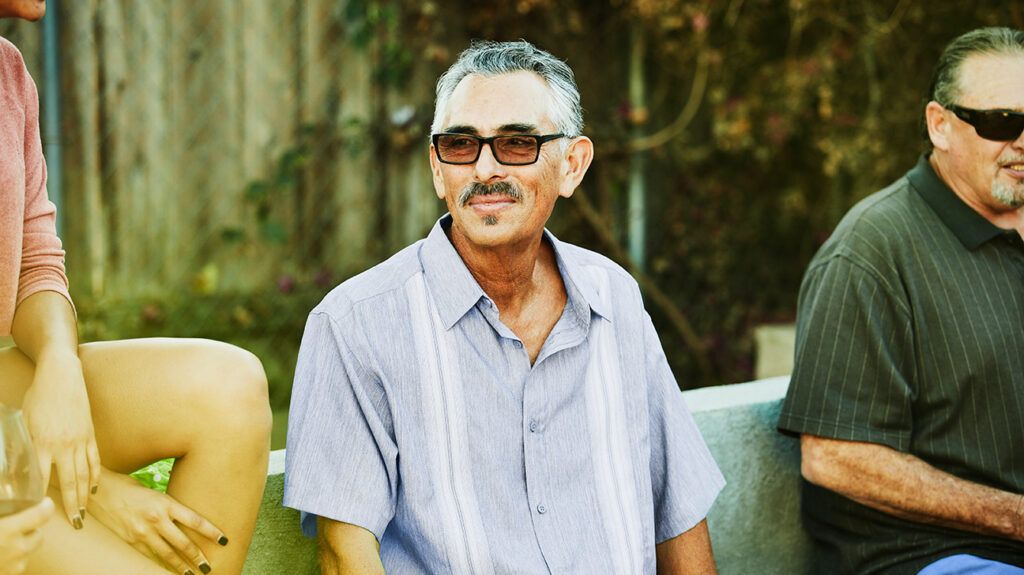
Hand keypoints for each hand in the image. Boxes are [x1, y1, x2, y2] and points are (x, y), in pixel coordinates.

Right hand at [0, 498, 53, 574]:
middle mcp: (16, 549)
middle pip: (39, 534)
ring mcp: (15, 565)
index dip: (46, 506)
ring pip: (30, 549)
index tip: (45, 502)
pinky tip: (3, 553)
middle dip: (31, 528)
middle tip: (17, 523)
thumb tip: (0, 492)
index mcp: (8, 531)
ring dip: (23, 543)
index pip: (42, 514)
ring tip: (6, 539)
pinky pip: (20, 562)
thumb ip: (2, 508)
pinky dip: (15, 557)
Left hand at [20, 351, 100, 528]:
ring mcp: (80, 440)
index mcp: (43, 442)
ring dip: (84, 495)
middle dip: (72, 504)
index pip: (42, 477)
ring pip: (84, 474)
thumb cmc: (39, 396)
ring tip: (85, 512)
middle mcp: (64, 444)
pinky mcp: (90, 434)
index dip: (42, 497)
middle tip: (76, 522)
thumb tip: (20, 468)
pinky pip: (94, 460)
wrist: (63, 375)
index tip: (42, 512)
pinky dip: (95, 476)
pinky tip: (94, 488)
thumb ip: (25, 445)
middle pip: (69, 481)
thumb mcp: (25, 421)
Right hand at [89, 468, 227, 574]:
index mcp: (166, 503)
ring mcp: (142, 532)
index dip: (211, 533)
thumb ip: (170, 508)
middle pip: (183, 543)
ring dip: (181, 566)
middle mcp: (156, 519)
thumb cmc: (131, 489)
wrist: (100, 492)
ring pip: (167, 554)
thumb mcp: (155, 494)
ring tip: (191, 574)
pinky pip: (149, 557)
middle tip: (208, 567)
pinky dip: (159, 565)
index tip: (223, 541)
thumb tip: (187, 522)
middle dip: (197, 558)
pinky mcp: (130, 542)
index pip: (195, 521)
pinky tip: (167, 571)